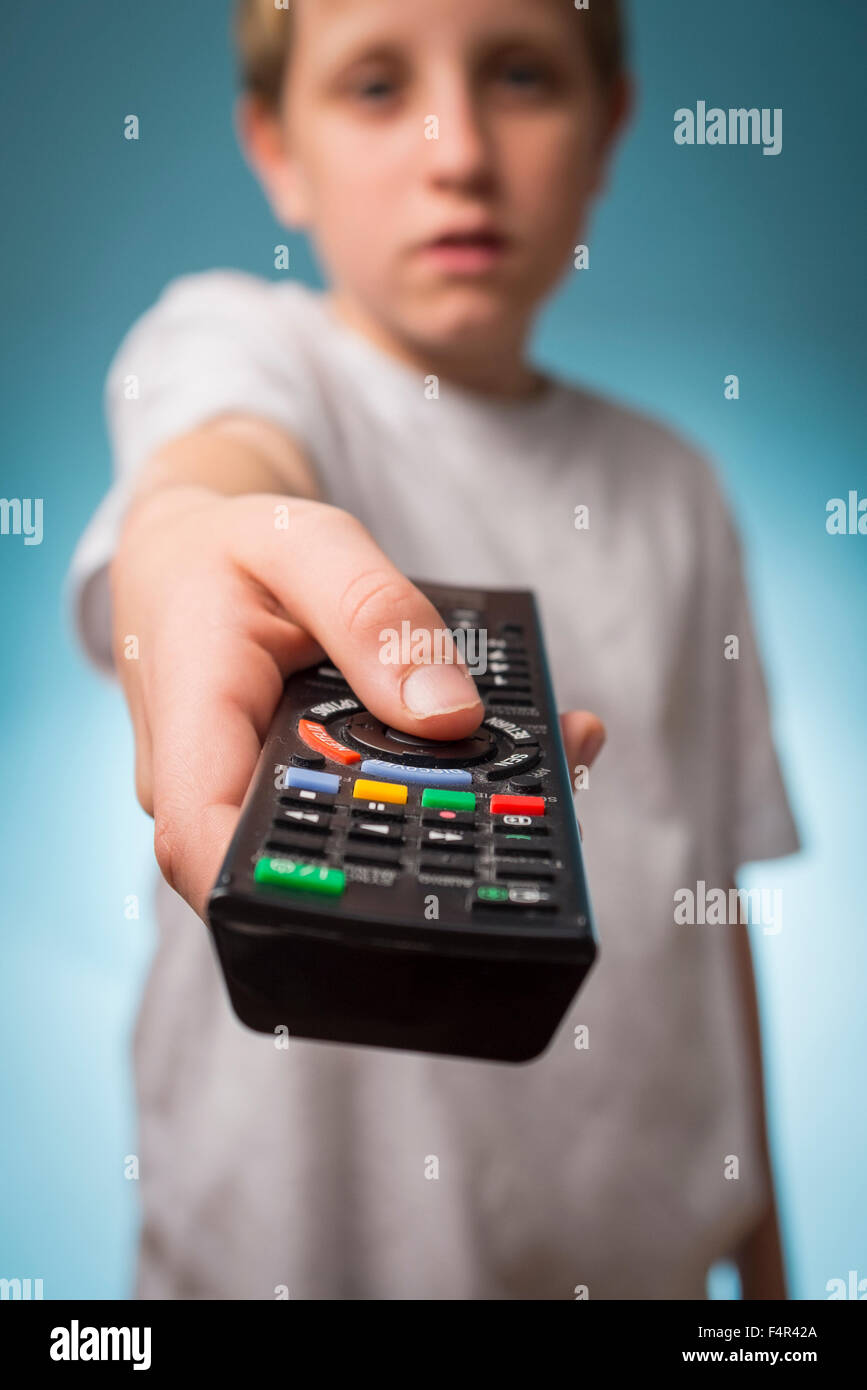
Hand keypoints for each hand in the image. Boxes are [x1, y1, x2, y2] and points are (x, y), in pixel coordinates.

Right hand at [111, 486, 603, 916]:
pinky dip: (447, 780)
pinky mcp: (292, 795)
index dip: (288, 894)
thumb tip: (450, 714)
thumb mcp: (302, 544)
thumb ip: (373, 616)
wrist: (195, 557)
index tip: (402, 887)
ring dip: (451, 814)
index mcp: (189, 724)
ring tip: (557, 759)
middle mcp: (213, 787)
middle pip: (302, 864)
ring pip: (349, 845)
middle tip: (529, 805)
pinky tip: (534, 743)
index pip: (204, 847)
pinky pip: (368, 808)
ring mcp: (253, 801)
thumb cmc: (229, 548)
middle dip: (421, 853)